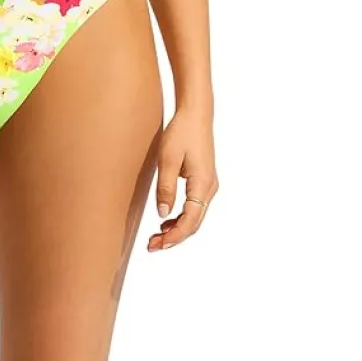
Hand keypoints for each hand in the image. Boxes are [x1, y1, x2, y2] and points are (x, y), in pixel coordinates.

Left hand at [147, 103, 217, 251]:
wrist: (195, 114)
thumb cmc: (181, 133)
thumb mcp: (168, 159)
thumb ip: (166, 187)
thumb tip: (162, 214)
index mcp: (202, 185)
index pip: (190, 221)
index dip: (174, 236)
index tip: (157, 245)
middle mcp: (209, 188)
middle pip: (194, 223)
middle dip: (174, 237)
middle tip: (152, 246)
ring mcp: (208, 185)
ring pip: (195, 216)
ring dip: (177, 228)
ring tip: (156, 236)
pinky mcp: (203, 180)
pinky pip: (195, 206)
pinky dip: (181, 217)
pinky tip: (166, 220)